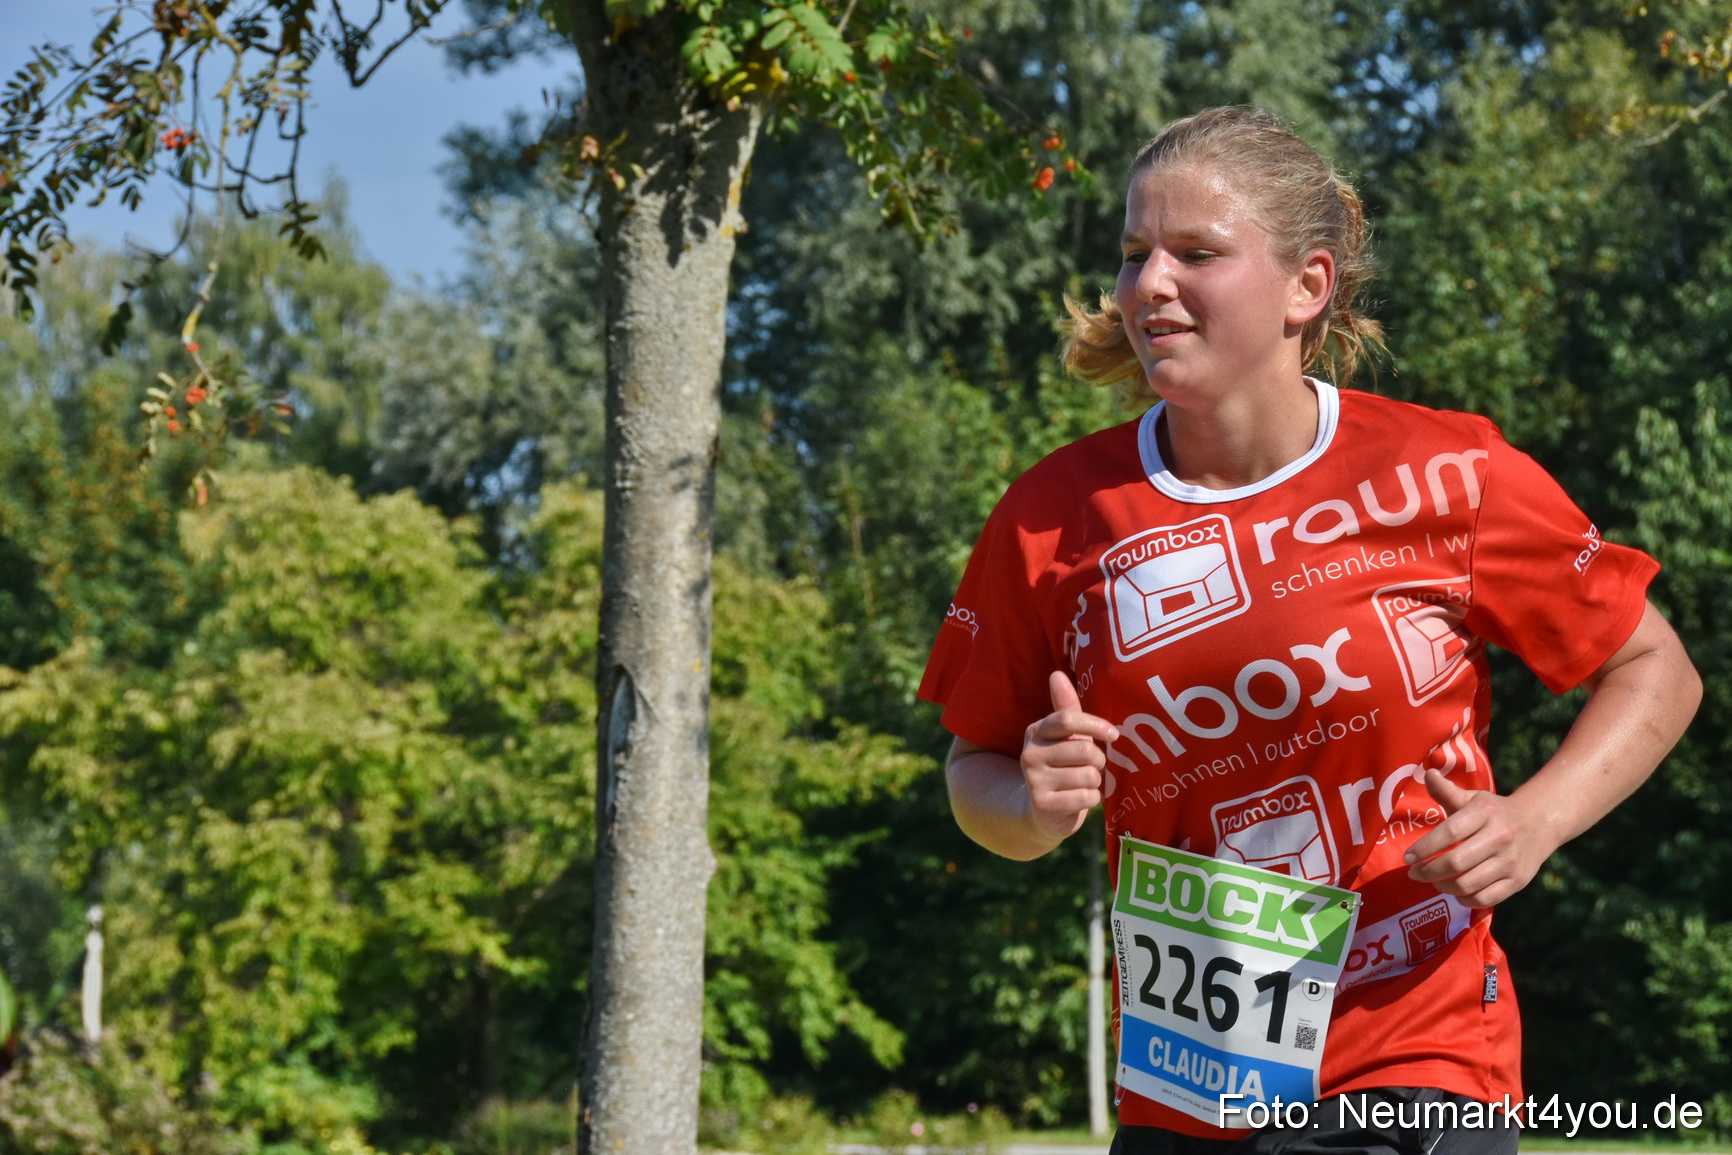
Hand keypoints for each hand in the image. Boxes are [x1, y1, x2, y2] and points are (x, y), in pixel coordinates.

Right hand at [1020, 671, 1118, 843]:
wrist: (1043, 811)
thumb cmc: (1062, 766)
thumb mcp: (1065, 737)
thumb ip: (1065, 707)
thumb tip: (1057, 674)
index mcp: (1036, 732)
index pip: (1067, 719)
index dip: (1095, 725)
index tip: (1114, 735)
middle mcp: (1030, 754)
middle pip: (1085, 750)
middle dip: (1100, 760)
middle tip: (1096, 767)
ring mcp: (1034, 780)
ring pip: (1089, 775)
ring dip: (1096, 782)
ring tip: (1086, 783)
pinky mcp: (1043, 805)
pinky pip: (1085, 797)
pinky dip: (1092, 799)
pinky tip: (1082, 798)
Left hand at [1404, 770, 1555, 907]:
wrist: (1539, 823)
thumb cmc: (1495, 811)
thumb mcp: (1473, 798)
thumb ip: (1447, 791)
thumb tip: (1428, 773)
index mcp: (1485, 813)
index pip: (1450, 832)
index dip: (1425, 847)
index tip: (1407, 857)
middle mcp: (1500, 837)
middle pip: (1456, 862)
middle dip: (1428, 871)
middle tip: (1414, 873)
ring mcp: (1510, 862)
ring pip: (1468, 884)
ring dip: (1443, 886)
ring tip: (1433, 881)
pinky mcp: (1518, 881)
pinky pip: (1486, 899)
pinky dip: (1465, 899)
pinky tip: (1456, 891)